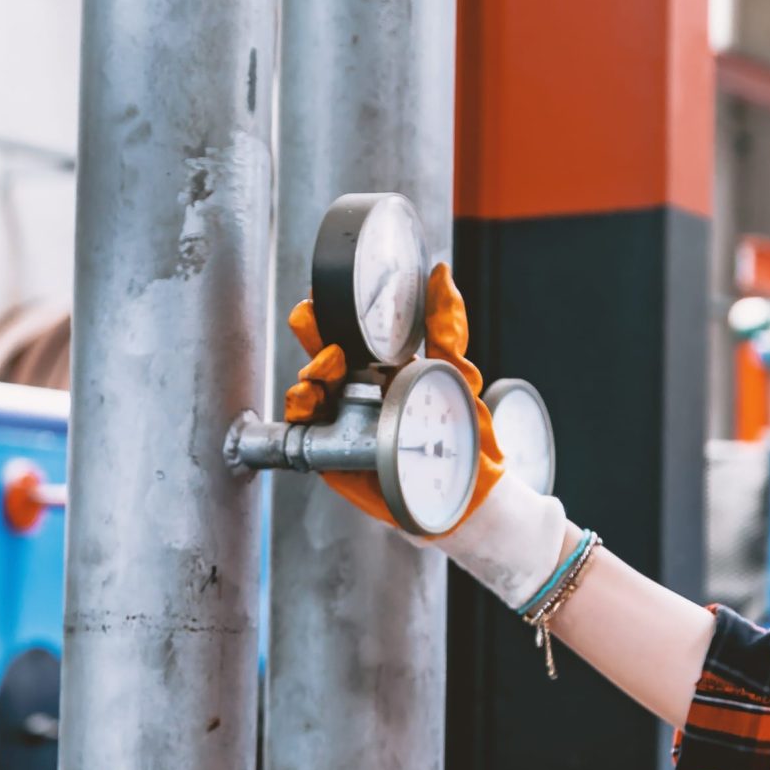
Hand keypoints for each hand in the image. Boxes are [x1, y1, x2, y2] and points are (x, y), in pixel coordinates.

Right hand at [283, 263, 504, 531]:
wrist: (469, 495)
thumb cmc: (468, 436)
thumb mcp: (458, 374)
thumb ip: (445, 327)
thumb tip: (442, 275)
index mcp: (384, 370)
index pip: (348, 336)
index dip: (330, 316)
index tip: (321, 298)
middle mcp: (359, 394)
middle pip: (322, 359)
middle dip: (311, 338)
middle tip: (312, 323)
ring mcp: (345, 423)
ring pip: (310, 392)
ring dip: (307, 375)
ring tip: (322, 371)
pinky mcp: (335, 454)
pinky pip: (307, 430)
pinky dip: (300, 413)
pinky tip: (308, 401)